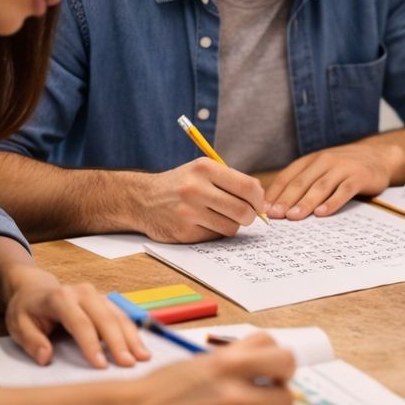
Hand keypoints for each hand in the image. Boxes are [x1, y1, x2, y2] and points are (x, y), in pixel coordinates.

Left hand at [4, 268, 148, 369]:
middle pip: (105, 318)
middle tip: (129, 364)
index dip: (91, 345)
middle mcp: (82, 292)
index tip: (101, 365)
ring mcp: (97, 295)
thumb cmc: (27, 309)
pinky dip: (133, 331)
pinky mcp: (106, 301)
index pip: (79, 323)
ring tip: (144, 357)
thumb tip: (46, 358)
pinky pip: (123, 315)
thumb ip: (31, 341)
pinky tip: (141, 346)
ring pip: (119, 315)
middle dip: (119, 342)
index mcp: (60, 298)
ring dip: (132, 337)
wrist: (35, 288)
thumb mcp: (18, 325)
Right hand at [124, 332, 296, 404]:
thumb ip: (241, 354)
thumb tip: (274, 357)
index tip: (276, 371)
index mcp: (229, 365)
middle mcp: (235, 396)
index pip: (285, 360)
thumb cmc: (167, 385)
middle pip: (287, 398)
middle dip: (276, 395)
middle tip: (262, 393)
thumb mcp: (204, 359)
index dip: (284, 366)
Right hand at [138, 157, 266, 241]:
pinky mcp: (184, 231)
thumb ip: (231, 181)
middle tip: (245, 216)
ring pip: (231, 227)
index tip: (259, 205)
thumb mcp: (202, 170)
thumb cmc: (181, 184)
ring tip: (219, 216)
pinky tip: (202, 223)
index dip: (259, 200)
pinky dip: (214, 232)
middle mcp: (196, 188)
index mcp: (205, 168)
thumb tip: (262, 201)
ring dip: (231, 225)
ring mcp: (188, 212)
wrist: (142, 199)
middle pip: (243, 210)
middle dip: (250, 216)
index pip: (248, 187)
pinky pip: (214, 236)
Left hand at [264, 142, 402, 219]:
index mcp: (311, 160)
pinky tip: (322, 213)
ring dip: (305, 202)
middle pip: (301, 182)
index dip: (275, 193)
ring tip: (294, 217)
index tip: (264, 209)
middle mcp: (324, 161)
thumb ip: (304, 182)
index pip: (288, 177)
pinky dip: (332, 203)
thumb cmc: (345, 167)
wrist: (379, 156)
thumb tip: (278, 205)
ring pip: (320, 187)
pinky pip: (343, 191)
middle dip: (286, 200)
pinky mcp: (359, 177)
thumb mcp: (322, 168)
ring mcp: (342, 168)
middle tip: (275, 215)